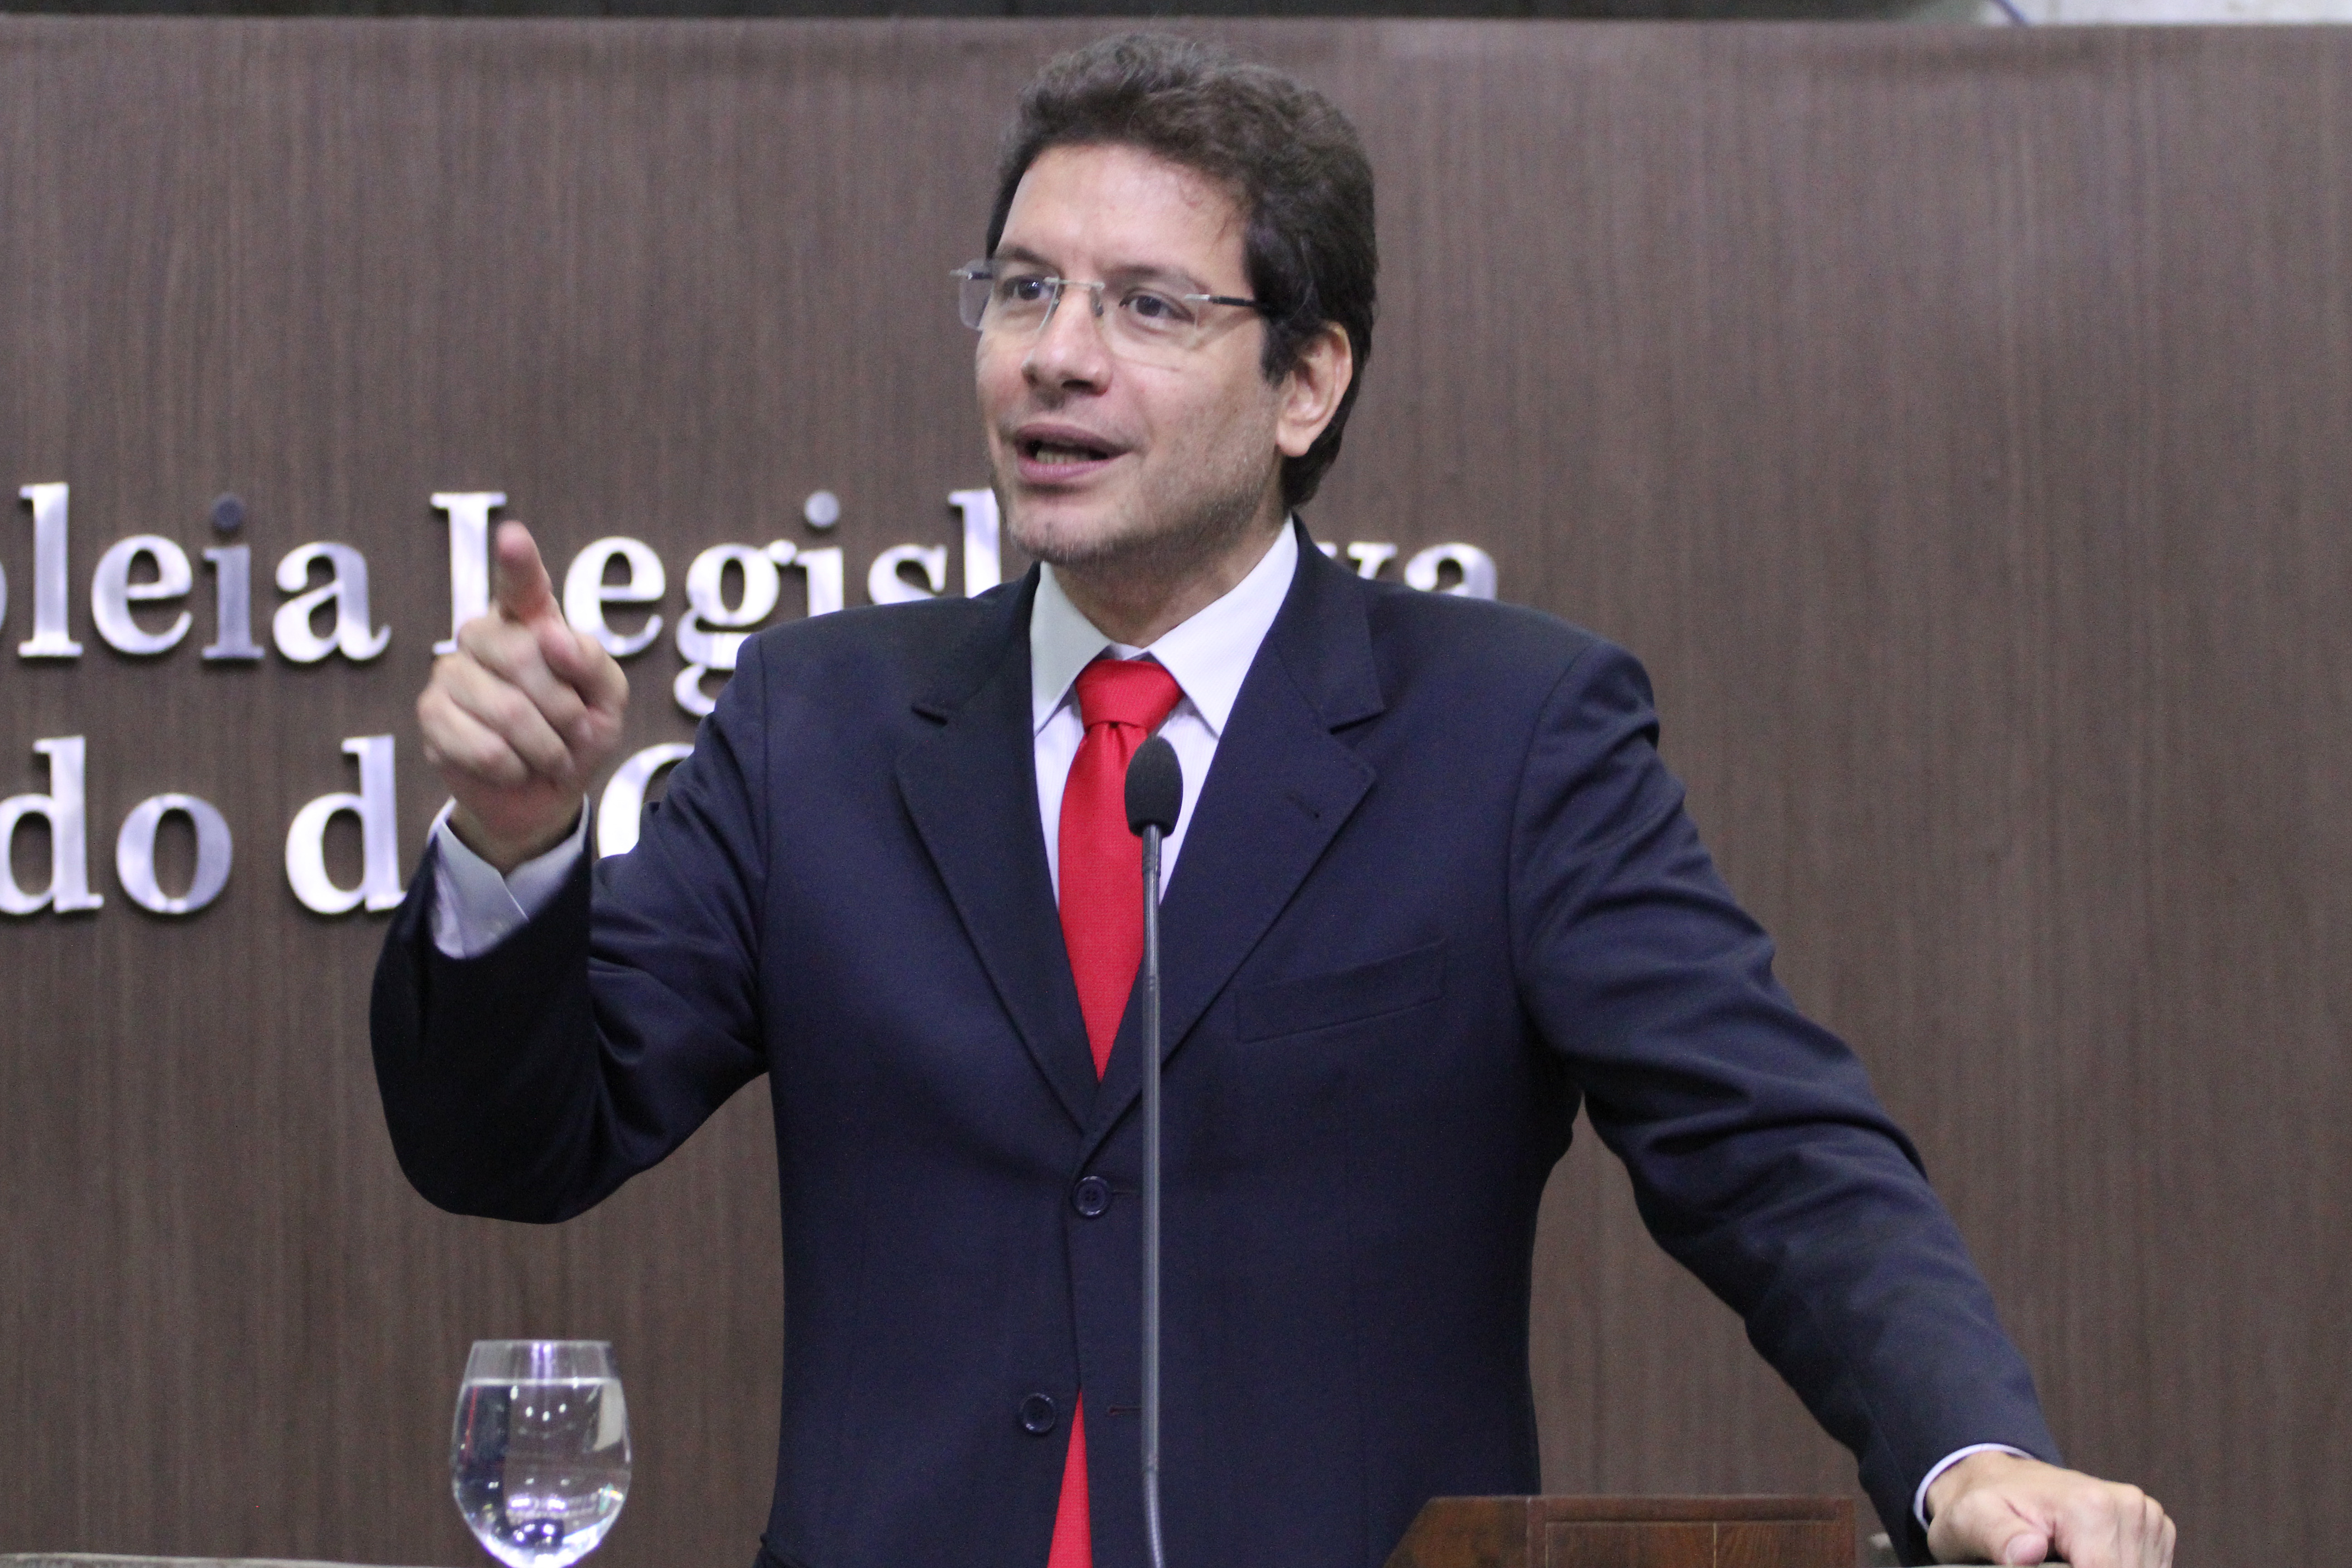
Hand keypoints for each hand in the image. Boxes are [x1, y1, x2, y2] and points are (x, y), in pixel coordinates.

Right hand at [418, 522, 628, 869]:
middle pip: (522, 655)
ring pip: (506, 709)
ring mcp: (452, 673)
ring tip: (549, 754)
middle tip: (574, 732)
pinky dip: (514, 767)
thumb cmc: (579, 733)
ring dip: (544, 746)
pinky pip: (481, 745)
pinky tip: (515, 767)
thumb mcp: (609, 700)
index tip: (514, 538)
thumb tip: (551, 635)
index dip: (517, 563)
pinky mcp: (433, 716)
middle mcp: (485, 636)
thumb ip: (593, 663)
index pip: (522, 585)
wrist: (549, 793)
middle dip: (564, 708)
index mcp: (530, 621)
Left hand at [1926, 1451, 2172, 1566]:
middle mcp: (2128, 1506)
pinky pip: (2150, 1567)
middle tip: (2050, 1563)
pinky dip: (2119, 1567)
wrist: (1999, 1480)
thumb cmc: (1984, 1504)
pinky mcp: (2153, 1528)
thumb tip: (2029, 1551)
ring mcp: (2145, 1515)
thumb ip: (2000, 1538)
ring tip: (2062, 1560)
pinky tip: (2084, 1559)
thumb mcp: (1974, 1520)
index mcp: (2091, 1507)